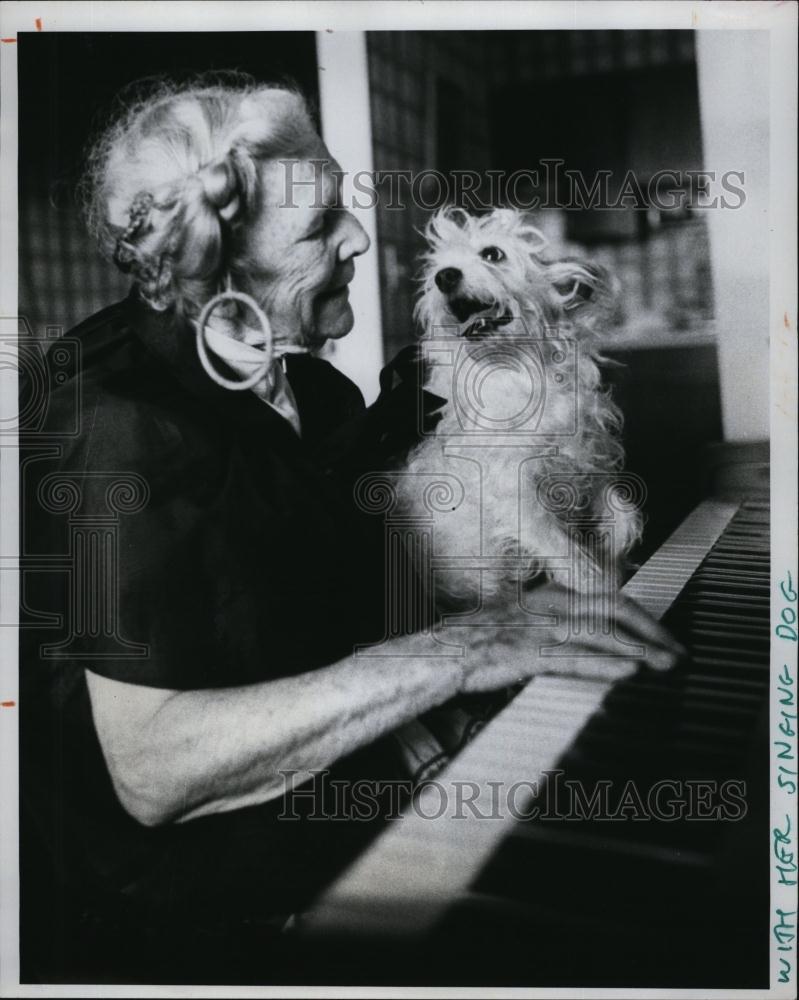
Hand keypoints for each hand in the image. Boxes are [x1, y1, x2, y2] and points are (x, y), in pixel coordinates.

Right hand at [438, 582, 684, 694]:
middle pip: (613, 608)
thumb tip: (592, 636)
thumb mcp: (523, 620)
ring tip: (665, 664)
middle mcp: (549, 606)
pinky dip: (605, 665)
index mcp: (551, 595)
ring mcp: (539, 628)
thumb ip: (557, 623)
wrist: (444, 651)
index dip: (642, 617)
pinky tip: (627, 672)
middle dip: (651, 629)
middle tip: (676, 650)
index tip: (663, 635)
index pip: (608, 598)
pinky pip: (574, 659)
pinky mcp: (527, 653)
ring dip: (639, 648)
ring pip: (600, 633)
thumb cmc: (482, 640)